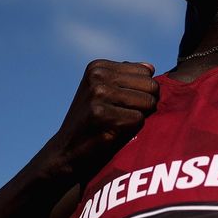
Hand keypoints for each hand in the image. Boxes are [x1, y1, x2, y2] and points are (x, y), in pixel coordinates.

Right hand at [48, 60, 158, 179]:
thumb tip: (150, 67)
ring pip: (148, 102)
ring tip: (118, 122)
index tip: (122, 102)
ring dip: (139, 117)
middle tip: (124, 114)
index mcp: (98, 67)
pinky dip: (132, 129)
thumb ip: (126, 78)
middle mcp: (97, 77)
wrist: (67, 150)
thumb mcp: (103, 92)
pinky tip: (113, 131)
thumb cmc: (92, 121)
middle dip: (145, 103)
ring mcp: (98, 95)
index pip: (147, 72)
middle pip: (151, 86)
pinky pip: (139, 119)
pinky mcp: (102, 115)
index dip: (143, 91)